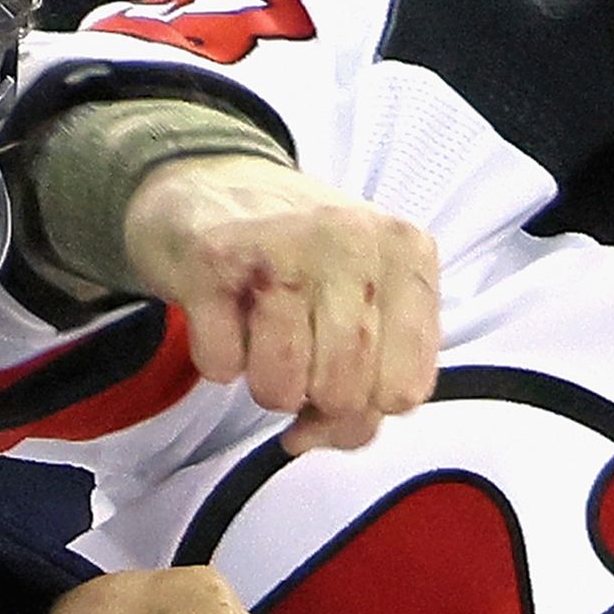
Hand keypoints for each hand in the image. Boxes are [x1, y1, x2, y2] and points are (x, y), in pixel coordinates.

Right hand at [123, 154, 439, 453]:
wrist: (207, 176)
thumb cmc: (296, 252)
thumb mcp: (362, 296)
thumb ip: (373, 373)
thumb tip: (318, 437)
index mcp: (406, 251)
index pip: (405, 390)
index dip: (365, 413)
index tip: (337, 393)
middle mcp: (353, 238)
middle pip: (345, 393)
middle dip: (310, 401)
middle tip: (294, 360)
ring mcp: (283, 243)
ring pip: (281, 387)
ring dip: (263, 383)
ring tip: (261, 336)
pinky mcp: (215, 257)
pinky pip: (221, 366)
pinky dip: (216, 359)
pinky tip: (223, 315)